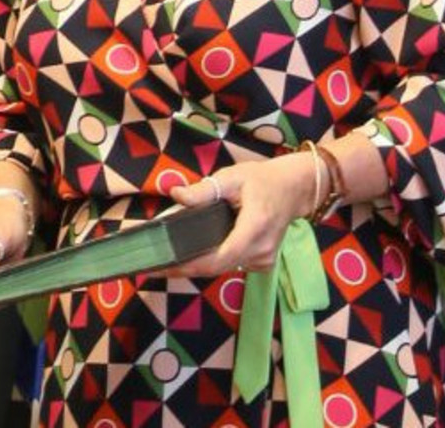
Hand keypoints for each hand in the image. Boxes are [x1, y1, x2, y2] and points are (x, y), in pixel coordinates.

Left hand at [162, 152, 319, 277]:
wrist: (294, 189)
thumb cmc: (263, 180)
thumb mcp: (232, 177)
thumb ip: (204, 189)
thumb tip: (176, 194)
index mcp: (255, 229)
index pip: (219, 257)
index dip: (188, 265)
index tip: (161, 266)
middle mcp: (260, 251)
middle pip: (215, 267)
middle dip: (183, 267)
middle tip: (150, 264)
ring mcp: (263, 260)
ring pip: (222, 268)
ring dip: (194, 264)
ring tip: (163, 260)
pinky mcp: (260, 263)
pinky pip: (230, 265)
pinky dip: (210, 260)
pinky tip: (188, 255)